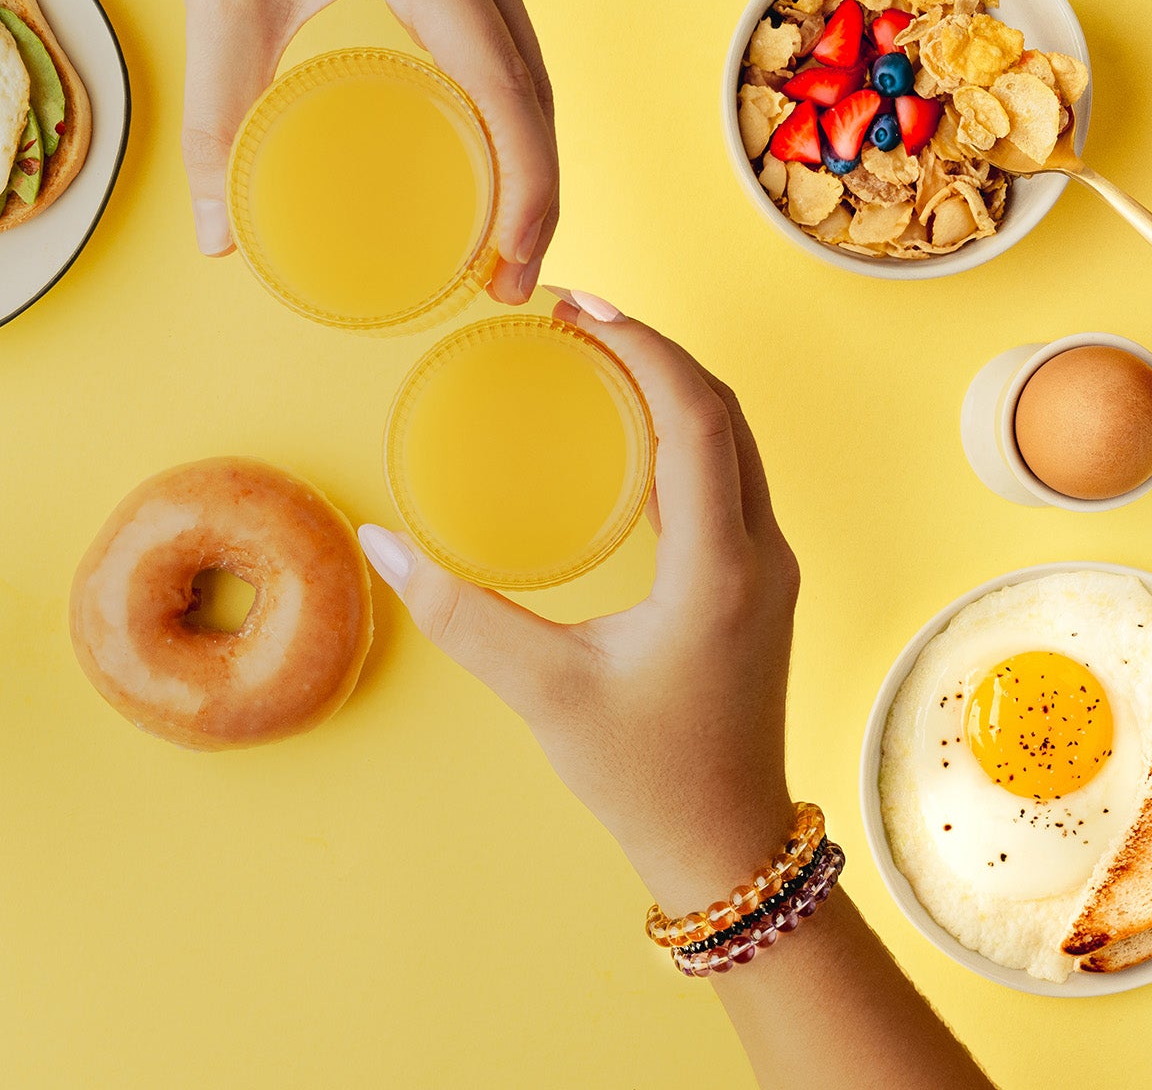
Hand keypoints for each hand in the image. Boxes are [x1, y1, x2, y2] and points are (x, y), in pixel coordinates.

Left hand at [163, 0, 557, 303]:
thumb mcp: (218, 1)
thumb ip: (217, 117)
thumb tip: (216, 233)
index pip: (504, 87)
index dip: (525, 185)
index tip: (512, 262)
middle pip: (537, 85)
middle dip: (536, 189)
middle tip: (508, 276)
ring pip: (533, 64)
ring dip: (531, 151)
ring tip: (508, 237)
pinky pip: (510, 38)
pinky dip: (512, 107)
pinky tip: (493, 160)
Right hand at [356, 291, 800, 907]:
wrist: (726, 842)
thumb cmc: (645, 775)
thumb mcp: (542, 692)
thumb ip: (460, 614)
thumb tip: (382, 543)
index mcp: (720, 567)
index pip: (695, 416)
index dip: (640, 346)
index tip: (578, 309)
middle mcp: (761, 554)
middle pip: (723, 411)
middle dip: (652, 349)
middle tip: (576, 315)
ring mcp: (769, 569)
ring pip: (733, 441)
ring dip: (672, 387)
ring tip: (596, 355)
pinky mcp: (758, 586)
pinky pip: (728, 478)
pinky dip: (682, 433)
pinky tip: (625, 433)